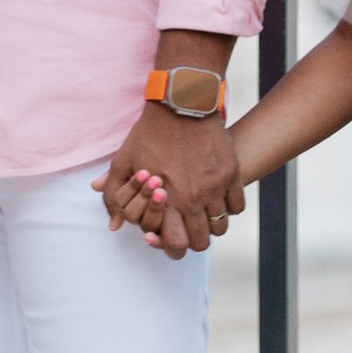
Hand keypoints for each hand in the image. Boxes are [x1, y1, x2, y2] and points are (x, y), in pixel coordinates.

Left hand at [94, 103, 244, 254]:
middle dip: (195, 240)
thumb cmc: (150, 134)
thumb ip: (115, 196)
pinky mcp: (231, 174)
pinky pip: (237, 206)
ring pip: (220, 226)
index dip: (173, 247)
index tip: (172, 236)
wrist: (181, 104)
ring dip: (212, 225)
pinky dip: (229, 207)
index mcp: (166, 200)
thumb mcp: (123, 162)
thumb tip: (114, 226)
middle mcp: (193, 199)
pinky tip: (218, 198)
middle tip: (190, 228)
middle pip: (202, 242)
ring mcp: (215, 187)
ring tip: (204, 214)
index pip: (176, 244)